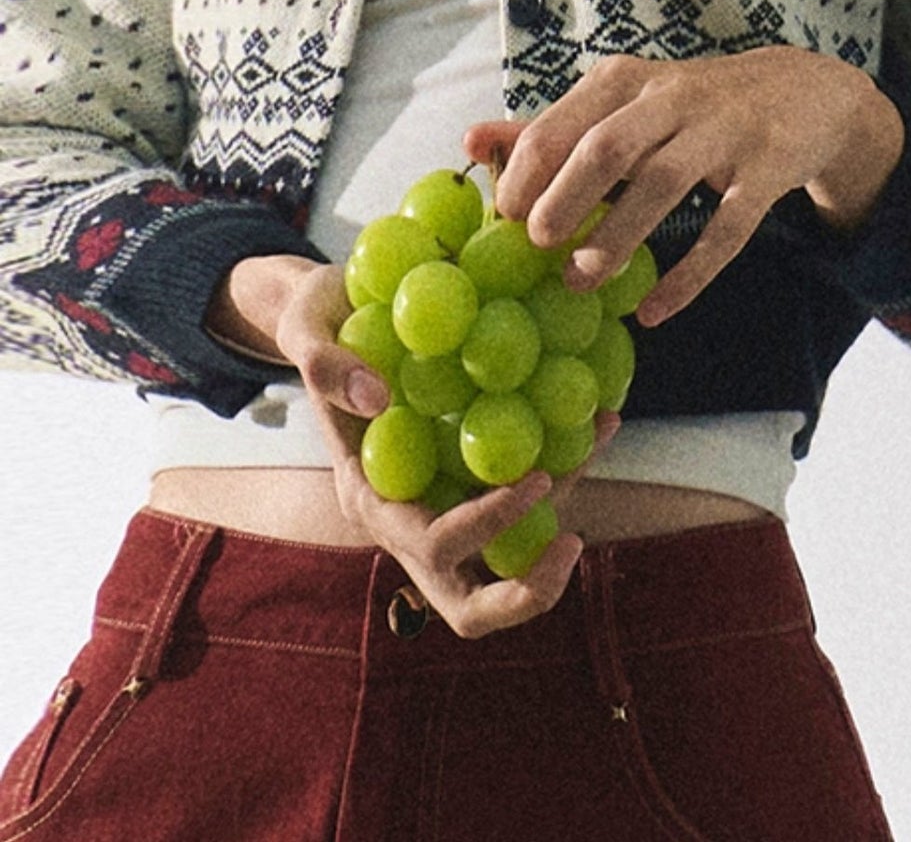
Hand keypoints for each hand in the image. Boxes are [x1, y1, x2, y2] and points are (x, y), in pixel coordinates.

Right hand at [212, 255, 616, 636]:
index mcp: (372, 500)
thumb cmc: (320, 317)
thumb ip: (324, 364)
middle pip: (470, 605)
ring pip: (512, 556)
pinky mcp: (474, 478)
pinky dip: (566, 465)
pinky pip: (529, 499)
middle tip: (573, 545)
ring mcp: (446, 505)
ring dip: (561, 523)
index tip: (537, 477)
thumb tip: (376, 397)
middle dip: (528, 593)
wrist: (338, 310)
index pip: (433, 547)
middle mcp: (411, 519)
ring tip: (600, 434)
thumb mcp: (306, 324)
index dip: (486, 527)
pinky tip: (599, 413)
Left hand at [465, 46, 902, 327]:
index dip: (526, 174)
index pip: (561, 123)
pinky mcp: (766, 169)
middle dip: (565, 199)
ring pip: (664, 183)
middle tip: (535, 247)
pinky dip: (690, 273)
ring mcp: (724, 132)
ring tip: (582, 283)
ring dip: (619, 237)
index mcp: (626, 82)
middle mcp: (673, 98)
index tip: (501, 220)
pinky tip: (656, 309)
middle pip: (608, 147)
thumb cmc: (688, 108)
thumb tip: (470, 142)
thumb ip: (549, 129)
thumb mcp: (621, 105)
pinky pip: (727, 228)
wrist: (801, 92)